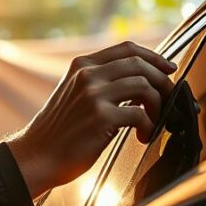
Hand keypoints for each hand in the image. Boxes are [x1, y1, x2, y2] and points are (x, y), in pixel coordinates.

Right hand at [6, 41, 176, 197]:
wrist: (36, 156)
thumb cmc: (60, 131)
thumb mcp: (76, 94)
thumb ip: (102, 82)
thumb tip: (141, 82)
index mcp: (82, 65)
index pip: (127, 48)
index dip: (154, 56)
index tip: (168, 68)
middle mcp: (87, 75)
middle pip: (140, 64)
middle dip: (163, 81)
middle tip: (169, 98)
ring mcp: (93, 95)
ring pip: (144, 85)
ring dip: (158, 104)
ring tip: (154, 120)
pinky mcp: (100, 117)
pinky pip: (139, 114)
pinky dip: (149, 126)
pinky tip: (142, 136)